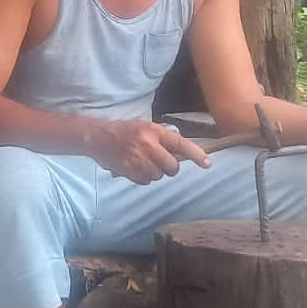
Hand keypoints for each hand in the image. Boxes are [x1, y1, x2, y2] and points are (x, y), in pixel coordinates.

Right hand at [88, 119, 210, 184]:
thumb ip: (163, 138)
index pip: (181, 144)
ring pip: (158, 175)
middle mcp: (149, 145)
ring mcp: (139, 159)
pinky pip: (146, 181)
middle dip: (170, 168)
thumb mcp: (146, 126)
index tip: (207, 163)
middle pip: (172, 166)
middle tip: (163, 163)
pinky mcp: (130, 171)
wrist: (99, 137)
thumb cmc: (125, 131)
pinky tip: (135, 167)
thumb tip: (181, 152)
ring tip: (143, 162)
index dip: (196, 154)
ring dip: (155, 172)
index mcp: (155, 132)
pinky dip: (143, 177)